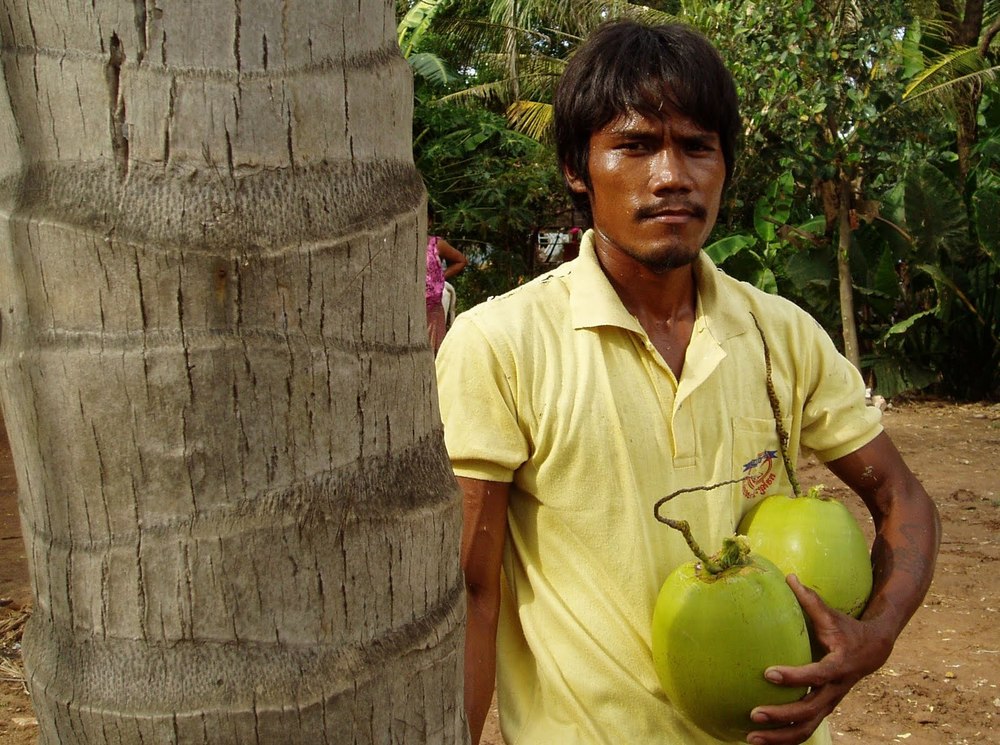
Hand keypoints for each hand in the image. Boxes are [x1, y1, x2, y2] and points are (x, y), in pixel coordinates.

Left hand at [744, 574, 895, 744]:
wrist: (874, 650)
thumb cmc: (846, 628)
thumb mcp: (832, 615)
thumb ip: (810, 599)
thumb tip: (788, 575)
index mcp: (839, 666)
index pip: (816, 675)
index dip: (794, 676)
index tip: (767, 674)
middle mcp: (835, 690)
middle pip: (810, 711)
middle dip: (781, 716)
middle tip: (753, 714)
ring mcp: (830, 703)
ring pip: (807, 728)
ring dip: (779, 738)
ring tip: (750, 739)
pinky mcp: (823, 710)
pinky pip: (804, 730)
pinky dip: (784, 740)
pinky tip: (760, 742)